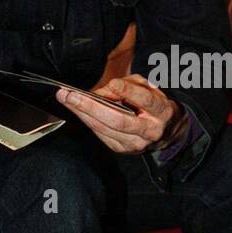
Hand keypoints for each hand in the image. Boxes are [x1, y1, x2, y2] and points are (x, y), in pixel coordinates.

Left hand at [55, 73, 182, 153]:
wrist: (165, 131)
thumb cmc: (153, 106)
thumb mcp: (147, 88)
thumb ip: (128, 86)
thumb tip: (102, 92)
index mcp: (161, 112)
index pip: (145, 101)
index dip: (129, 92)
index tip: (113, 83)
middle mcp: (150, 131)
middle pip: (119, 120)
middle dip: (91, 106)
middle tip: (70, 95)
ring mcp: (136, 143)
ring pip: (106, 129)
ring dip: (83, 114)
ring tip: (66, 99)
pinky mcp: (123, 149)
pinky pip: (101, 135)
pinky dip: (88, 122)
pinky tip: (77, 111)